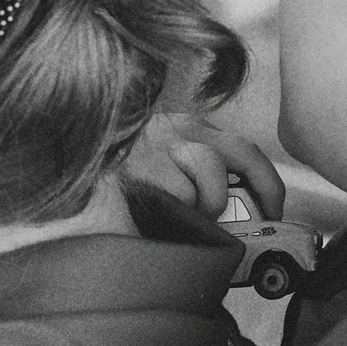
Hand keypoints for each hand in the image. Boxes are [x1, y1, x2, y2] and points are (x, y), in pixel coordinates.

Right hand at [125, 111, 282, 220]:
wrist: (73, 149)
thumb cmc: (116, 168)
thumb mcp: (158, 159)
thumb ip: (187, 173)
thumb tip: (226, 215)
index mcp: (188, 128)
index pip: (244, 148)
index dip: (267, 182)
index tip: (274, 209)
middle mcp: (181, 130)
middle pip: (244, 153)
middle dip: (263, 189)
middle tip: (264, 217)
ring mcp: (164, 144)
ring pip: (213, 170)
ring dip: (211, 201)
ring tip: (192, 213)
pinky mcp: (147, 163)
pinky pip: (183, 191)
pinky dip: (181, 208)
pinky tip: (162, 209)